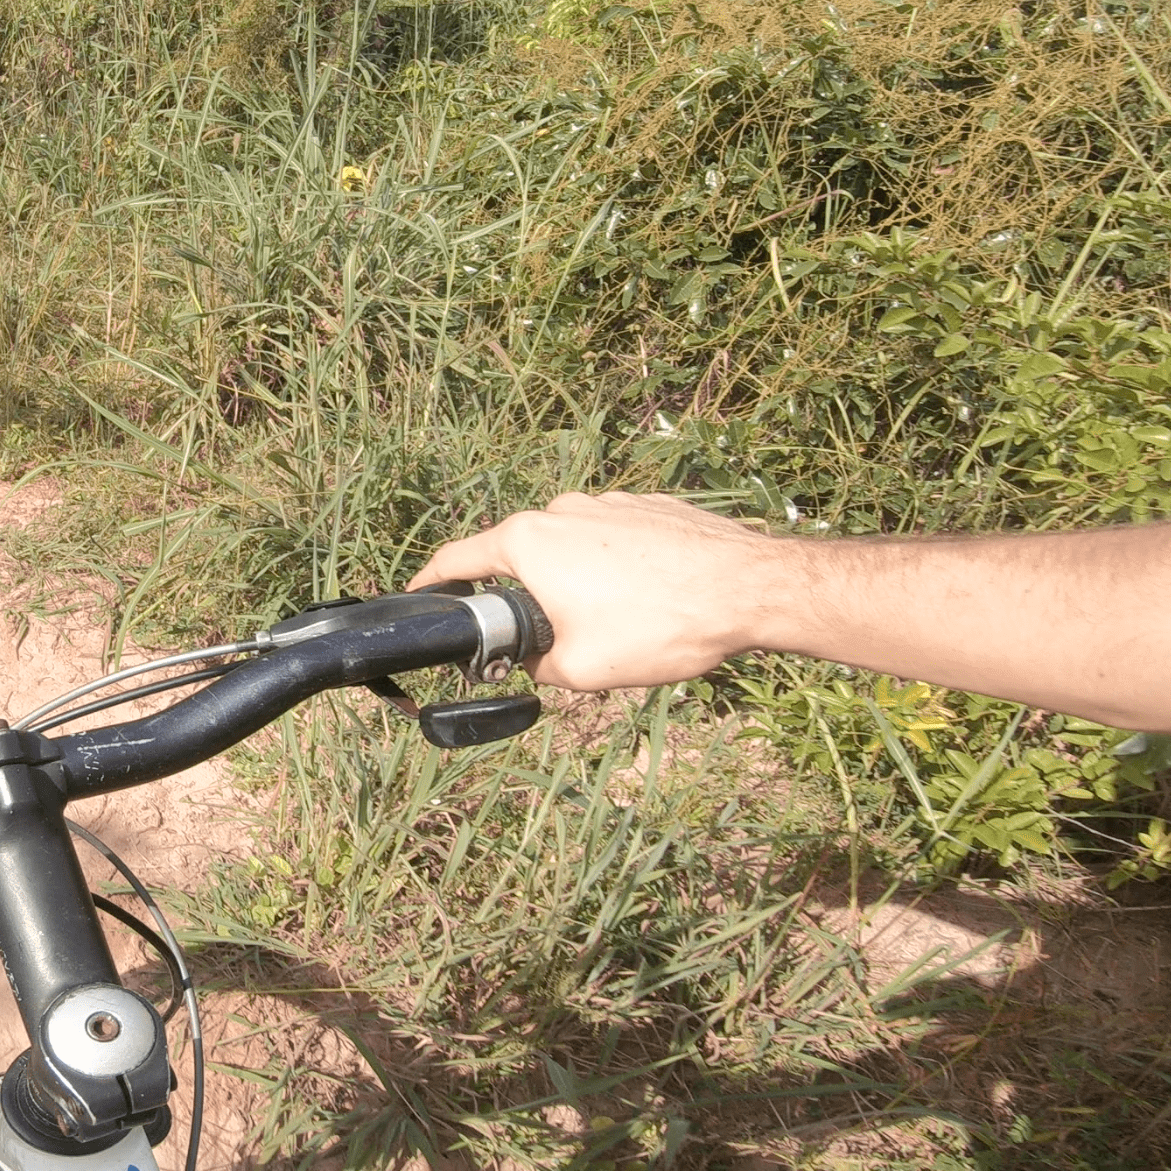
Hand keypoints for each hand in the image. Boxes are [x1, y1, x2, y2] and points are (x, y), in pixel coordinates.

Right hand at [412, 492, 794, 690]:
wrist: (750, 589)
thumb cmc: (660, 626)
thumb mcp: (580, 669)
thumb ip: (535, 666)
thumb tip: (529, 661)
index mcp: (529, 541)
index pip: (457, 558)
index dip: (431, 581)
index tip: (419, 595)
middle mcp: (561, 508)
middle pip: (519, 554)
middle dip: (523, 594)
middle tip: (543, 636)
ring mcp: (609, 500)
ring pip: (572, 546)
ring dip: (577, 581)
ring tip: (615, 623)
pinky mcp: (651, 505)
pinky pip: (615, 539)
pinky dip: (618, 568)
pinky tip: (649, 600)